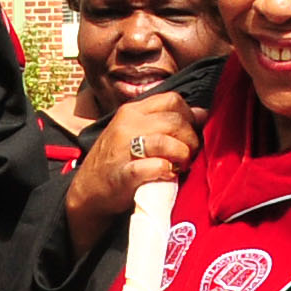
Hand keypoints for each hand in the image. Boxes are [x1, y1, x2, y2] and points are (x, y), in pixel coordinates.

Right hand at [65, 90, 196, 239]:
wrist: (87, 190)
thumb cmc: (116, 161)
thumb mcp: (136, 132)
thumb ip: (166, 120)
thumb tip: (202, 113)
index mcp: (131, 111)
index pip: (172, 99)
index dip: (189, 116)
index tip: (189, 133)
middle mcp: (127, 125)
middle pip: (174, 120)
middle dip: (190, 139)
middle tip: (189, 154)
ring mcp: (123, 149)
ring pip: (166, 141)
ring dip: (182, 155)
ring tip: (181, 166)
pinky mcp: (124, 174)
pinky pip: (153, 166)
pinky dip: (165, 170)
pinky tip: (167, 174)